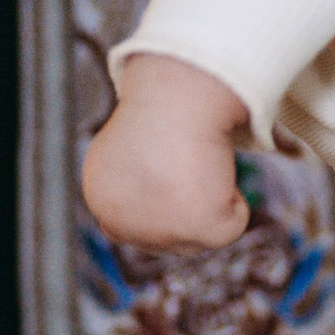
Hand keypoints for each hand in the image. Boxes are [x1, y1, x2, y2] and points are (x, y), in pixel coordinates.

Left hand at [83, 54, 250, 248]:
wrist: (176, 94)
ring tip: (198, 162)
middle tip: (188, 163)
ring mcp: (159, 232)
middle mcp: (120, 224)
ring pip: (201, 235)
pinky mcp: (201, 229)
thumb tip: (157, 189)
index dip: (163, 201)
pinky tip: (216, 168)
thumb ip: (134, 178)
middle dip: (185, 207)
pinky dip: (234, 198)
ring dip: (208, 200)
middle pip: (169, 240)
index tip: (172, 169)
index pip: (135, 227)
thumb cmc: (157, 107)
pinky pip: (231, 226)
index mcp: (100, 199)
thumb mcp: (126, 145)